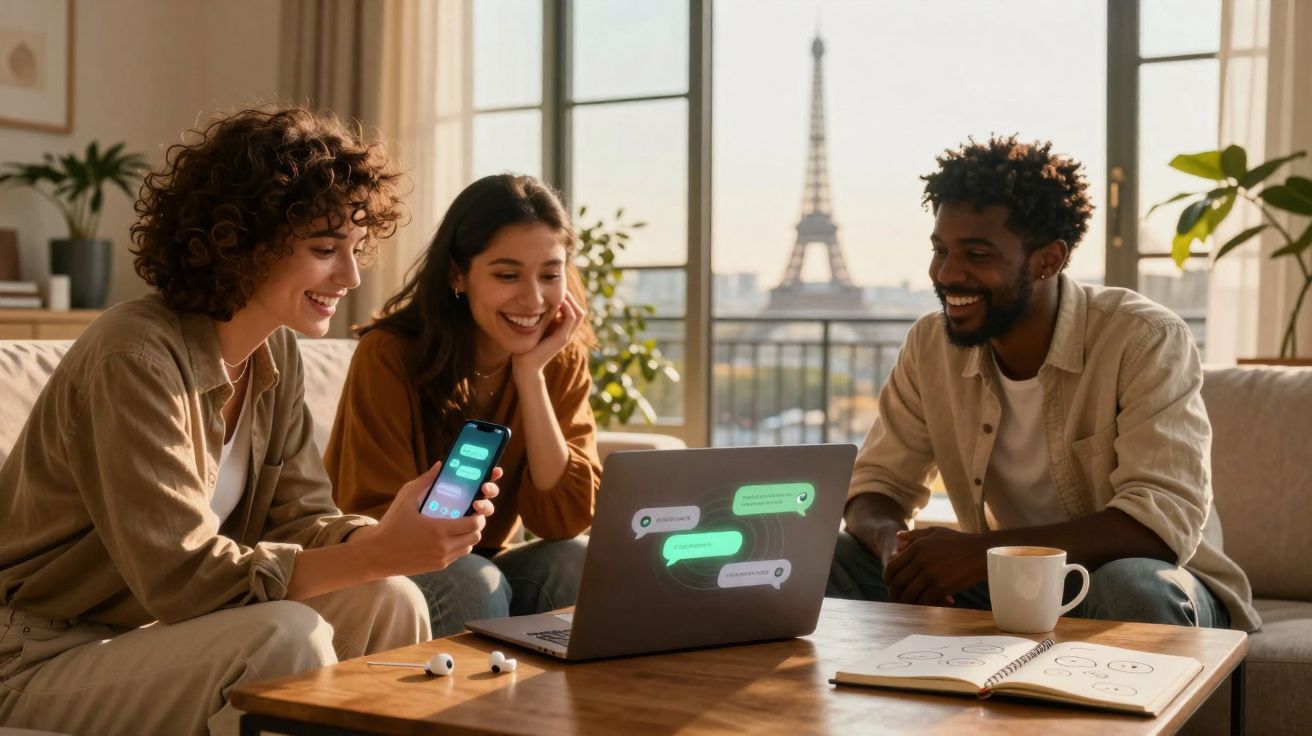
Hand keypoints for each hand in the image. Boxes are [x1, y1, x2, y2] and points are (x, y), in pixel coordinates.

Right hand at [366, 462, 503, 576]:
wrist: (377, 554)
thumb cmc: (391, 525)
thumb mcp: (405, 500)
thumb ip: (424, 481)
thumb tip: (439, 466)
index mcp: (439, 529)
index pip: (474, 524)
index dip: (479, 516)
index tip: (475, 508)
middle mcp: (443, 546)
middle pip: (475, 536)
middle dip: (476, 525)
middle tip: (469, 516)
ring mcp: (441, 558)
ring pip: (468, 547)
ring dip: (468, 536)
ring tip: (459, 525)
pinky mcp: (438, 566)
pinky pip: (457, 555)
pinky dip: (458, 546)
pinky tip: (448, 536)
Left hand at [512, 291, 582, 378]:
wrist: (525, 365)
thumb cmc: (527, 347)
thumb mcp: (535, 328)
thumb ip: (540, 317)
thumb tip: (536, 301)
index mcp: (562, 329)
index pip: (573, 309)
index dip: (567, 297)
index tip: (555, 287)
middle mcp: (567, 332)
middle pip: (579, 309)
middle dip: (571, 296)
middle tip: (559, 286)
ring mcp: (566, 335)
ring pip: (579, 312)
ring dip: (571, 300)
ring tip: (561, 291)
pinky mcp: (562, 338)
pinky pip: (572, 318)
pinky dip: (568, 308)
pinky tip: (558, 301)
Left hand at [882, 527, 987, 606]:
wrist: (982, 553)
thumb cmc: (960, 541)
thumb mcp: (935, 531)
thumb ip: (914, 535)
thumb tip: (897, 536)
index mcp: (916, 547)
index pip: (892, 567)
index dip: (887, 578)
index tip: (889, 584)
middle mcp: (920, 560)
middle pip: (898, 582)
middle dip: (894, 593)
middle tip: (895, 599)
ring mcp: (930, 574)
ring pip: (909, 594)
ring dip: (906, 602)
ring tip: (908, 605)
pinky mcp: (941, 586)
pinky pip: (924, 600)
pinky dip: (922, 605)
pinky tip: (924, 606)